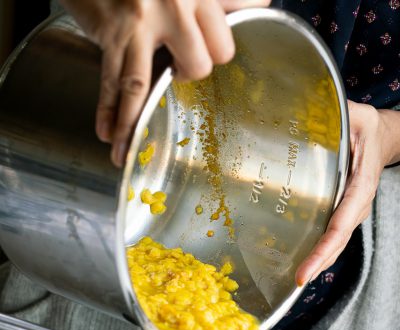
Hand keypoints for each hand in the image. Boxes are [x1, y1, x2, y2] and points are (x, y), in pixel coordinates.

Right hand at [59, 0, 270, 166]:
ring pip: (147, 84)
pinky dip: (109, 112)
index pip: (230, 36)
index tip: (209, 49)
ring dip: (135, 122)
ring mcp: (142, 21)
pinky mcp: (112, 32)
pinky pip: (114, 81)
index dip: (220, 50)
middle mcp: (176, 4)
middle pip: (202, 65)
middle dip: (191, 74)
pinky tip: (108, 135)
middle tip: (176, 67)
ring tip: (127, 148)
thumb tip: (261, 8)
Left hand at [295, 100, 399, 285]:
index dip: (323, 249)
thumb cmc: (365, 127)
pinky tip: (304, 260)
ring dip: (319, 261)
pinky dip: (320, 250)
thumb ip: (338, 121)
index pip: (340, 224)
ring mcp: (352, 210)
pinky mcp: (344, 210)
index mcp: (360, 186)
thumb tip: (311, 123)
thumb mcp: (354, 117)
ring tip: (298, 278)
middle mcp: (357, 204)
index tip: (306, 270)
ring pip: (336, 242)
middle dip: (318, 263)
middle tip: (297, 281)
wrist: (382, 137)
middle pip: (338, 241)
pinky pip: (333, 234)